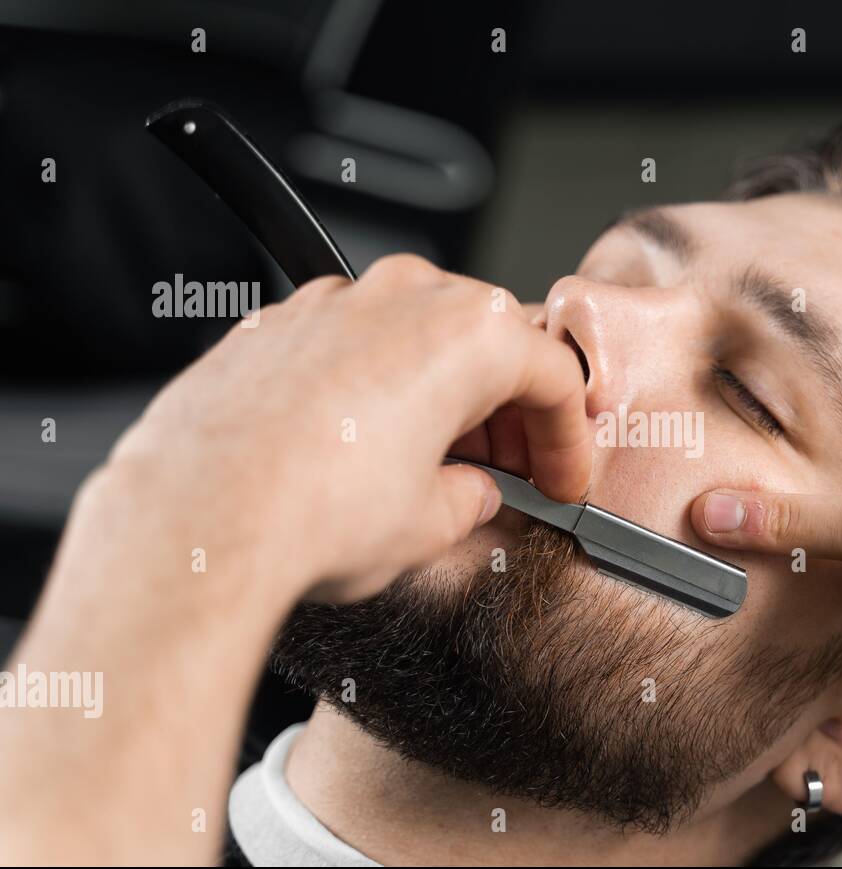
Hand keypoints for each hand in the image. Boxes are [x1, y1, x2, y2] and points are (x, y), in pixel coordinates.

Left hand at [105, 254, 590, 602]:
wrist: (199, 516)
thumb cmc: (312, 511)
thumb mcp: (432, 525)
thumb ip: (472, 498)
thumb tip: (472, 493)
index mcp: (468, 334)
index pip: (553, 379)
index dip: (569, 440)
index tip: (563, 476)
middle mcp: (404, 298)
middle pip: (488, 344)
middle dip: (507, 412)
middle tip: (512, 470)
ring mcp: (336, 303)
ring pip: (418, 337)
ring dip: (442, 394)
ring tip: (438, 464)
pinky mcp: (280, 323)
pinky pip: (355, 345)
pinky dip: (377, 387)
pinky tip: (369, 447)